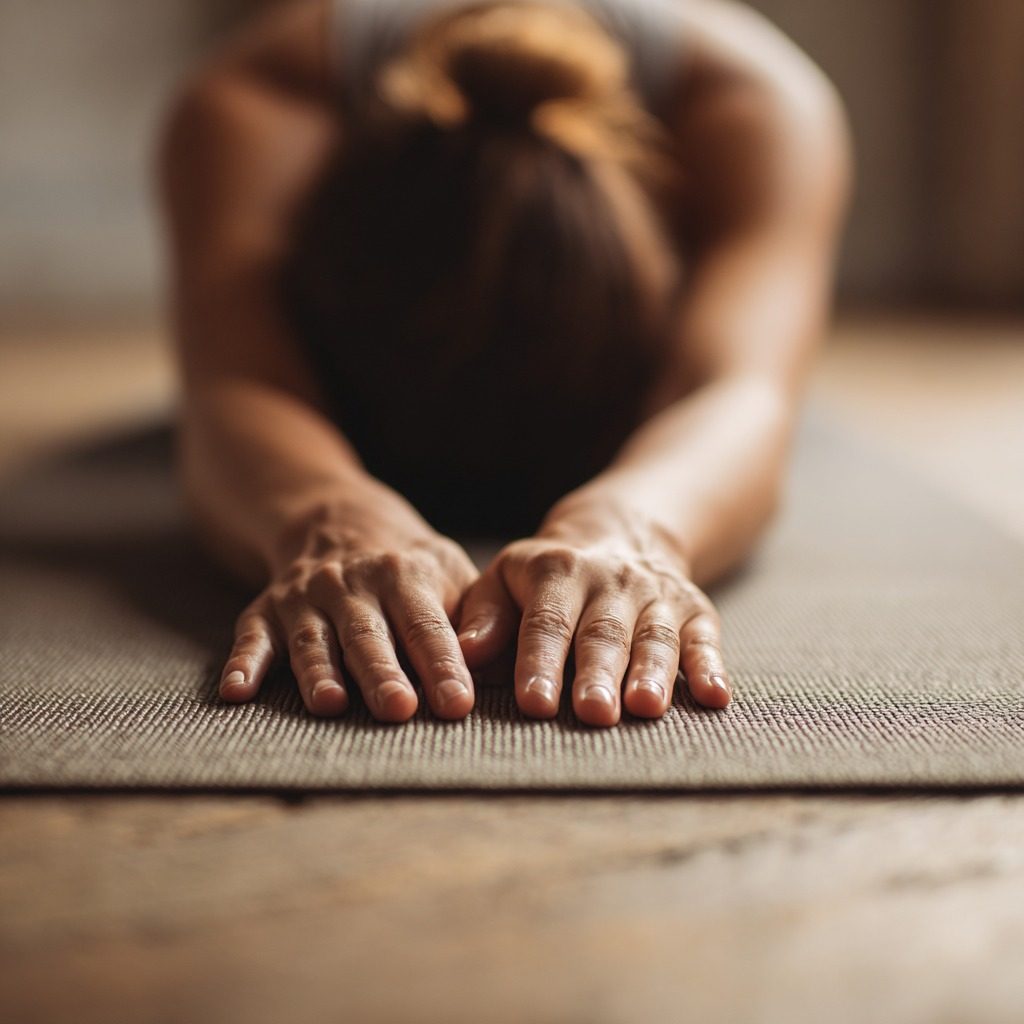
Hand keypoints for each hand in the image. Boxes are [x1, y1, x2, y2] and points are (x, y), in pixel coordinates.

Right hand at [218, 504, 478, 720]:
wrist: (336, 520)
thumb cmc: (409, 566)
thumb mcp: (448, 571)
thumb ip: (472, 615)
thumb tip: (498, 665)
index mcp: (405, 574)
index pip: (427, 626)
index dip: (443, 665)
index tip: (458, 704)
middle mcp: (352, 584)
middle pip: (369, 635)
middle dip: (383, 673)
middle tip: (399, 711)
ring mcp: (305, 598)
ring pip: (314, 639)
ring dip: (320, 672)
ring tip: (330, 704)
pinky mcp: (266, 611)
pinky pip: (251, 638)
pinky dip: (243, 664)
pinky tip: (236, 693)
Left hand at [456, 505, 731, 725]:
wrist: (620, 534)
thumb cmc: (546, 578)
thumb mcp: (506, 579)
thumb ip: (485, 615)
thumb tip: (464, 652)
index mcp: (557, 572)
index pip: (546, 622)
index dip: (540, 662)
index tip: (534, 702)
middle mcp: (610, 581)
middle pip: (603, 633)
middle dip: (598, 674)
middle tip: (593, 713)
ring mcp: (657, 596)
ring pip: (655, 637)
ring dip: (653, 673)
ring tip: (646, 707)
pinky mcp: (695, 611)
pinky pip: (704, 638)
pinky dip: (710, 667)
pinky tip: (715, 696)